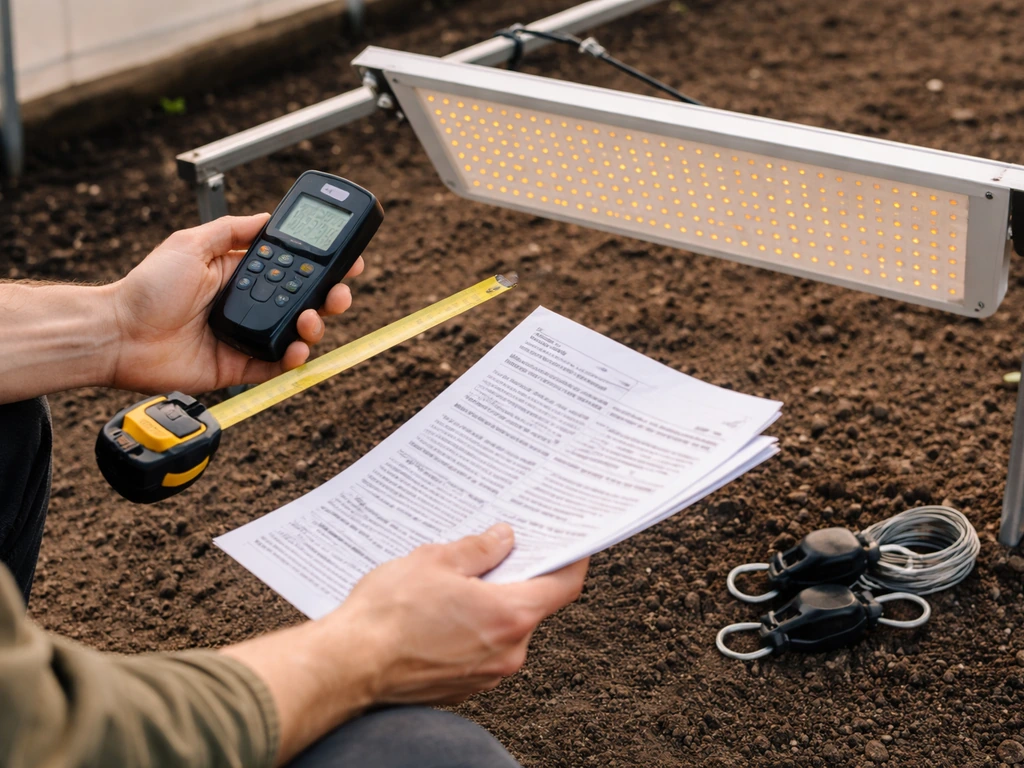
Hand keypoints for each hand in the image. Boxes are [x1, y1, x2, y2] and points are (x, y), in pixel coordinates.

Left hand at [109, 214, 362, 392]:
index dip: (322, 265)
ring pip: (298, 333)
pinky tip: (297, 349)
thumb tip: (266, 216)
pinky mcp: (241, 367)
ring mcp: (247, 336)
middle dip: (330, 296)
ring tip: (311, 320)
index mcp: (241, 274)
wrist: (121, 334)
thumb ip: (231, 230)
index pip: (292, 268)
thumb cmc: (147, 289)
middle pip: (304, 301)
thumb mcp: (190, 243)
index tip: (347, 260)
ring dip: (315, 326)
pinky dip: (294, 359)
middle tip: (338, 294)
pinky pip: (278, 365)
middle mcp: (249, 304)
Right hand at [325, 524, 589, 704]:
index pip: (564, 584)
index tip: (573, 541)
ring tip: (455, 579)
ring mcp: (487, 674)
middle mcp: (508, 651)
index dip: (573, 558)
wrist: (347, 667)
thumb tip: (503, 539)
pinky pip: (482, 647)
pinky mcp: (464, 686)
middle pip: (532, 605)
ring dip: (490, 602)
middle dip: (517, 576)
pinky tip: (442, 610)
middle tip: (496, 549)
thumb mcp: (435, 561)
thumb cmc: (387, 616)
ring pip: (504, 627)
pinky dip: (472, 626)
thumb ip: (478, 549)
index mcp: (510, 615)